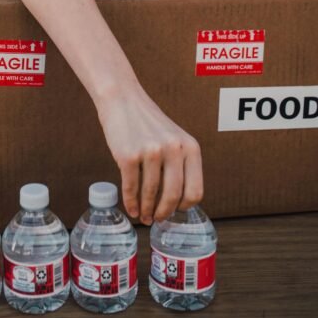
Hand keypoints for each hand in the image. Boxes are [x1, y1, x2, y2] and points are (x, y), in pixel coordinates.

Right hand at [96, 84, 202, 223]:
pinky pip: (131, 187)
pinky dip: (131, 202)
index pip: (195, 190)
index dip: (184, 206)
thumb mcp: (174, 138)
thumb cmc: (147, 121)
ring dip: (147, 210)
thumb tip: (177, 201)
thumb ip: (180, 163)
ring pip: (151, 194)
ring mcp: (150, 152)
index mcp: (190, 147)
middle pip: (174, 196)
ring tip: (143, 215)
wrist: (122, 99)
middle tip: (157, 219)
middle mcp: (173, 149)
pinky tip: (131, 208)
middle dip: (164, 212)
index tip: (175, 211)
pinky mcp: (128, 155)